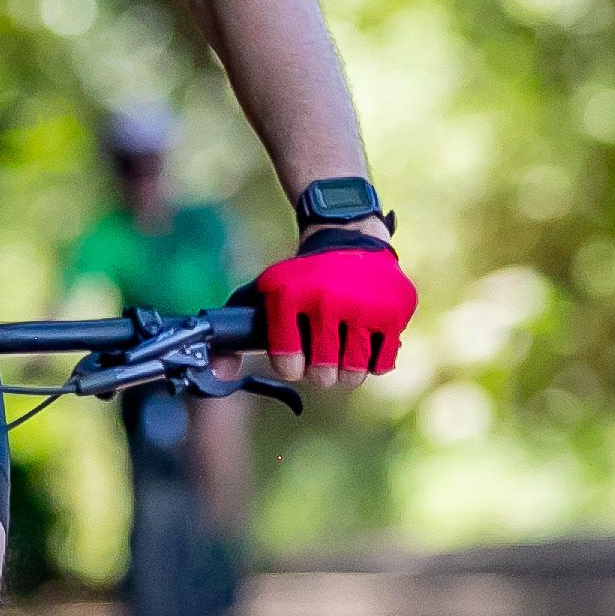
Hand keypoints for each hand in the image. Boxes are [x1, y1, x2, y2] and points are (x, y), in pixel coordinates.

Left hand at [244, 229, 414, 389]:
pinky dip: (374, 359)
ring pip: (353, 374)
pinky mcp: (394, 312)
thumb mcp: (266, 295)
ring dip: (347, 368)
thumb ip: (236, 337)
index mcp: (289, 295)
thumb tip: (220, 374)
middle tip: (323, 351)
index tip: (295, 357)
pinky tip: (366, 337)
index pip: (287, 365)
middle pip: (322, 375)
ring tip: (344, 347)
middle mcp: (326, 300)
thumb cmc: (303, 279)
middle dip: (321, 370)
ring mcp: (363, 307)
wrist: (349, 240)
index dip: (291, 366)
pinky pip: (382, 363)